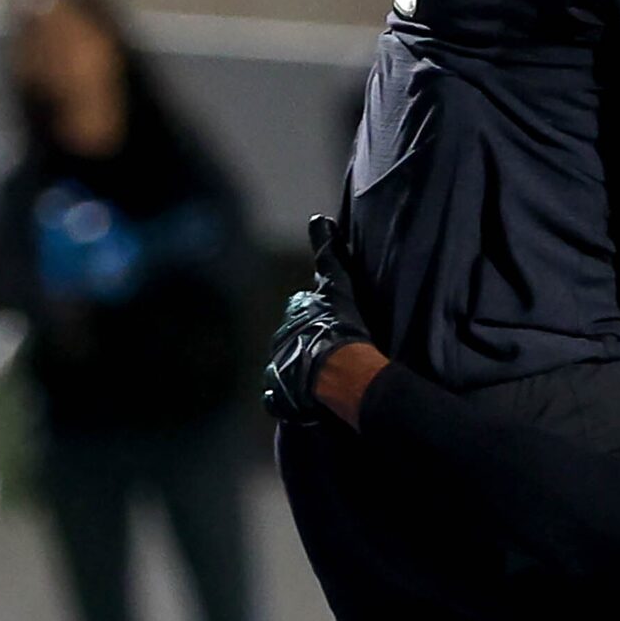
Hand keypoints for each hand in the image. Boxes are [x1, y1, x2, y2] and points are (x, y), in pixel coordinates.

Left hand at [262, 215, 373, 423]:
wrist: (337, 370)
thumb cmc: (341, 326)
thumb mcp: (337, 283)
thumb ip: (328, 251)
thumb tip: (319, 218)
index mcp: (294, 314)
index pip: (301, 308)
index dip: (315, 313)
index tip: (329, 319)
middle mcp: (281, 341)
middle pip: (294, 339)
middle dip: (306, 342)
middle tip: (330, 349)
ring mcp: (278, 371)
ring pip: (286, 368)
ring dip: (298, 371)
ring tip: (321, 378)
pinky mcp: (280, 398)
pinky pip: (278, 399)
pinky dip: (287, 399)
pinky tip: (302, 402)